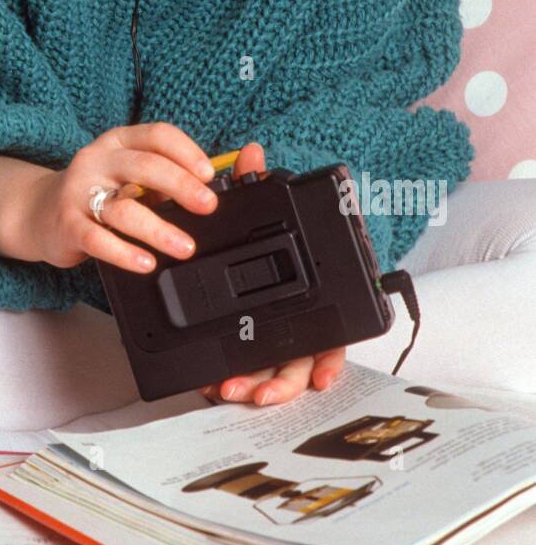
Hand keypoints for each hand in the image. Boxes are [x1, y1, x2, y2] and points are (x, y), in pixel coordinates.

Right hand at [23, 121, 220, 273]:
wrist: (38, 212)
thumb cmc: (96, 192)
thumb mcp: (128, 174)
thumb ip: (166, 176)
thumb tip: (213, 181)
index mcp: (118, 142)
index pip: (157, 135)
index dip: (186, 152)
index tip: (209, 173)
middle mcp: (97, 161)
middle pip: (144, 166)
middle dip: (181, 185)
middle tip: (207, 206)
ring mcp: (79, 192)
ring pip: (124, 208)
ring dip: (159, 229)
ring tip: (184, 247)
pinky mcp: (68, 224)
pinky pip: (98, 239)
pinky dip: (125, 252)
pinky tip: (146, 262)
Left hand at [198, 141, 346, 406]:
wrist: (230, 245)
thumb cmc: (258, 230)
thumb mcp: (254, 207)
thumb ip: (253, 181)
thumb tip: (250, 152)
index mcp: (312, 299)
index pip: (331, 336)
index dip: (328, 361)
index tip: (321, 378)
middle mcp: (295, 326)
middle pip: (299, 366)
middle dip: (280, 385)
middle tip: (257, 393)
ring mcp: (272, 342)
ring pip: (270, 377)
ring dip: (254, 389)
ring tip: (230, 391)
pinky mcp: (246, 351)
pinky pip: (243, 373)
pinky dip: (232, 381)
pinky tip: (213, 386)